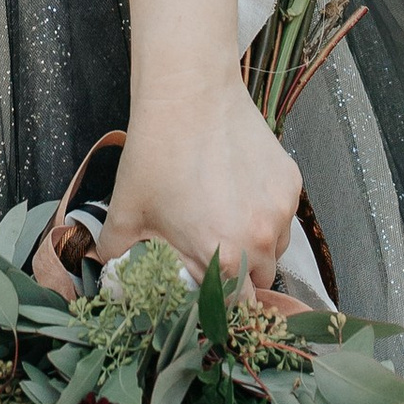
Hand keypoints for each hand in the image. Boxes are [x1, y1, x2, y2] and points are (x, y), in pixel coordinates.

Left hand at [96, 80, 300, 294]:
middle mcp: (261, 241)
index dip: (216, 304)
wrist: (189, 95)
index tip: (203, 289)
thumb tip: (112, 273)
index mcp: (223, 259)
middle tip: (210, 251)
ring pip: (275, 249)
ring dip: (255, 245)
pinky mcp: (291, 183)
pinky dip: (266, 212)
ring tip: (224, 217)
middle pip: (258, 282)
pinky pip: (283, 215)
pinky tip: (238, 189)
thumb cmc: (156, 154)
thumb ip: (117, 255)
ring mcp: (280, 211)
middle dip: (236, 276)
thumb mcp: (125, 212)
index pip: (231, 308)